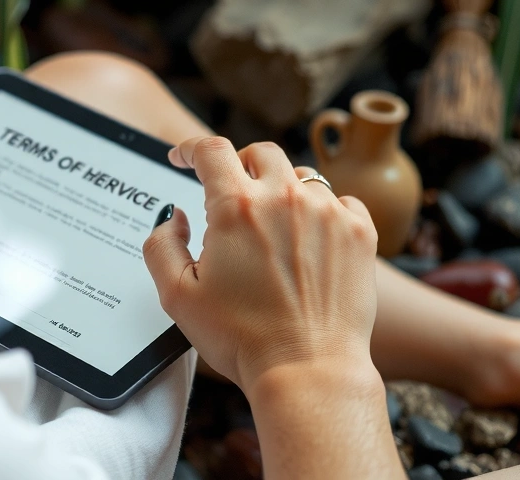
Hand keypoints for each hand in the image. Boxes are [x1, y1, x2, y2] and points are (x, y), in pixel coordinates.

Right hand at [143, 137, 378, 390]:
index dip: (191, 148)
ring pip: (301, 177)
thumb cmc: (242, 338)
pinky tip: (311, 237)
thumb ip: (161, 244)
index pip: (210, 150)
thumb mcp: (177, 295)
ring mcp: (327, 212)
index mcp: (236, 207)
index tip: (184, 157)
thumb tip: (174, 216)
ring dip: (282, 189)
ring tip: (273, 223)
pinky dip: (323, 210)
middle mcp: (284, 198)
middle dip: (239, 164)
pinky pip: (341, 201)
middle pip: (259, 153)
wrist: (309, 370)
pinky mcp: (359, 233)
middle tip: (231, 189)